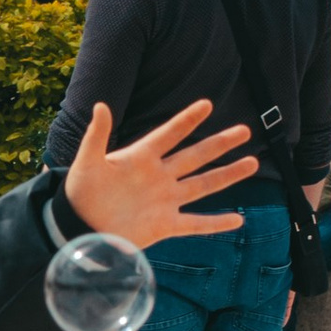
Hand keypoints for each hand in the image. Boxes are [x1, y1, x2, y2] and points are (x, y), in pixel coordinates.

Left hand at [60, 99, 254, 249]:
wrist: (78, 226)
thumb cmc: (80, 191)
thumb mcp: (86, 162)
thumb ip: (96, 135)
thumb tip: (100, 105)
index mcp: (142, 157)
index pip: (169, 134)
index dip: (187, 120)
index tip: (206, 104)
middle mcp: (159, 176)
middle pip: (196, 156)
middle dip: (220, 143)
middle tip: (244, 130)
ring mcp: (165, 200)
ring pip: (203, 185)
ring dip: (227, 175)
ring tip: (252, 162)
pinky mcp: (164, 225)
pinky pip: (195, 224)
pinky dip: (215, 223)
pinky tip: (237, 220)